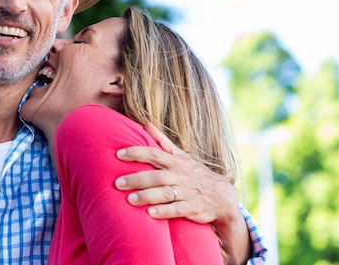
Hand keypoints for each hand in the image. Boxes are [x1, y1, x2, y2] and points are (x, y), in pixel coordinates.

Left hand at [115, 123, 251, 263]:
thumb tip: (145, 124)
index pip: (153, 154)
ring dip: (146, 196)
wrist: (222, 196)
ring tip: (129, 200)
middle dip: (136, 179)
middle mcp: (179, 176)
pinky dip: (164, 212)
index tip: (118, 155)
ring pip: (164, 193)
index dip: (136, 153)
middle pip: (155, 176)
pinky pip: (176, 210)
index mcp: (175, 162)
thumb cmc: (194, 174)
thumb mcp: (181, 155)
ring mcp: (186, 192)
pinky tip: (150, 213)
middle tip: (117, 183)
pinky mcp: (191, 208)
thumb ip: (161, 141)